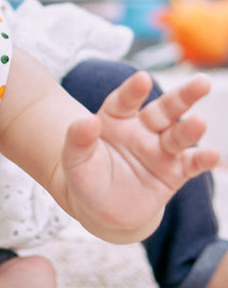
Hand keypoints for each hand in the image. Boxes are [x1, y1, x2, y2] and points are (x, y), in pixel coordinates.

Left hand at [61, 71, 219, 240]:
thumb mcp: (74, 160)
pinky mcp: (173, 173)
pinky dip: (202, 160)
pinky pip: (190, 164)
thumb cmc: (86, 177)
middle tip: (201, 82)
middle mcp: (141, 129)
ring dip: (190, 129)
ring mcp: (159, 150)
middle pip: (163, 110)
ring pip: (178, 135)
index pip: (124, 101)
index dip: (133, 90)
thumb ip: (78, 139)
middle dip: (182, 97)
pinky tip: (213, 155)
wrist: (101, 209)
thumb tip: (87, 120)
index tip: (142, 78)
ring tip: (199, 122)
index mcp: (114, 119)